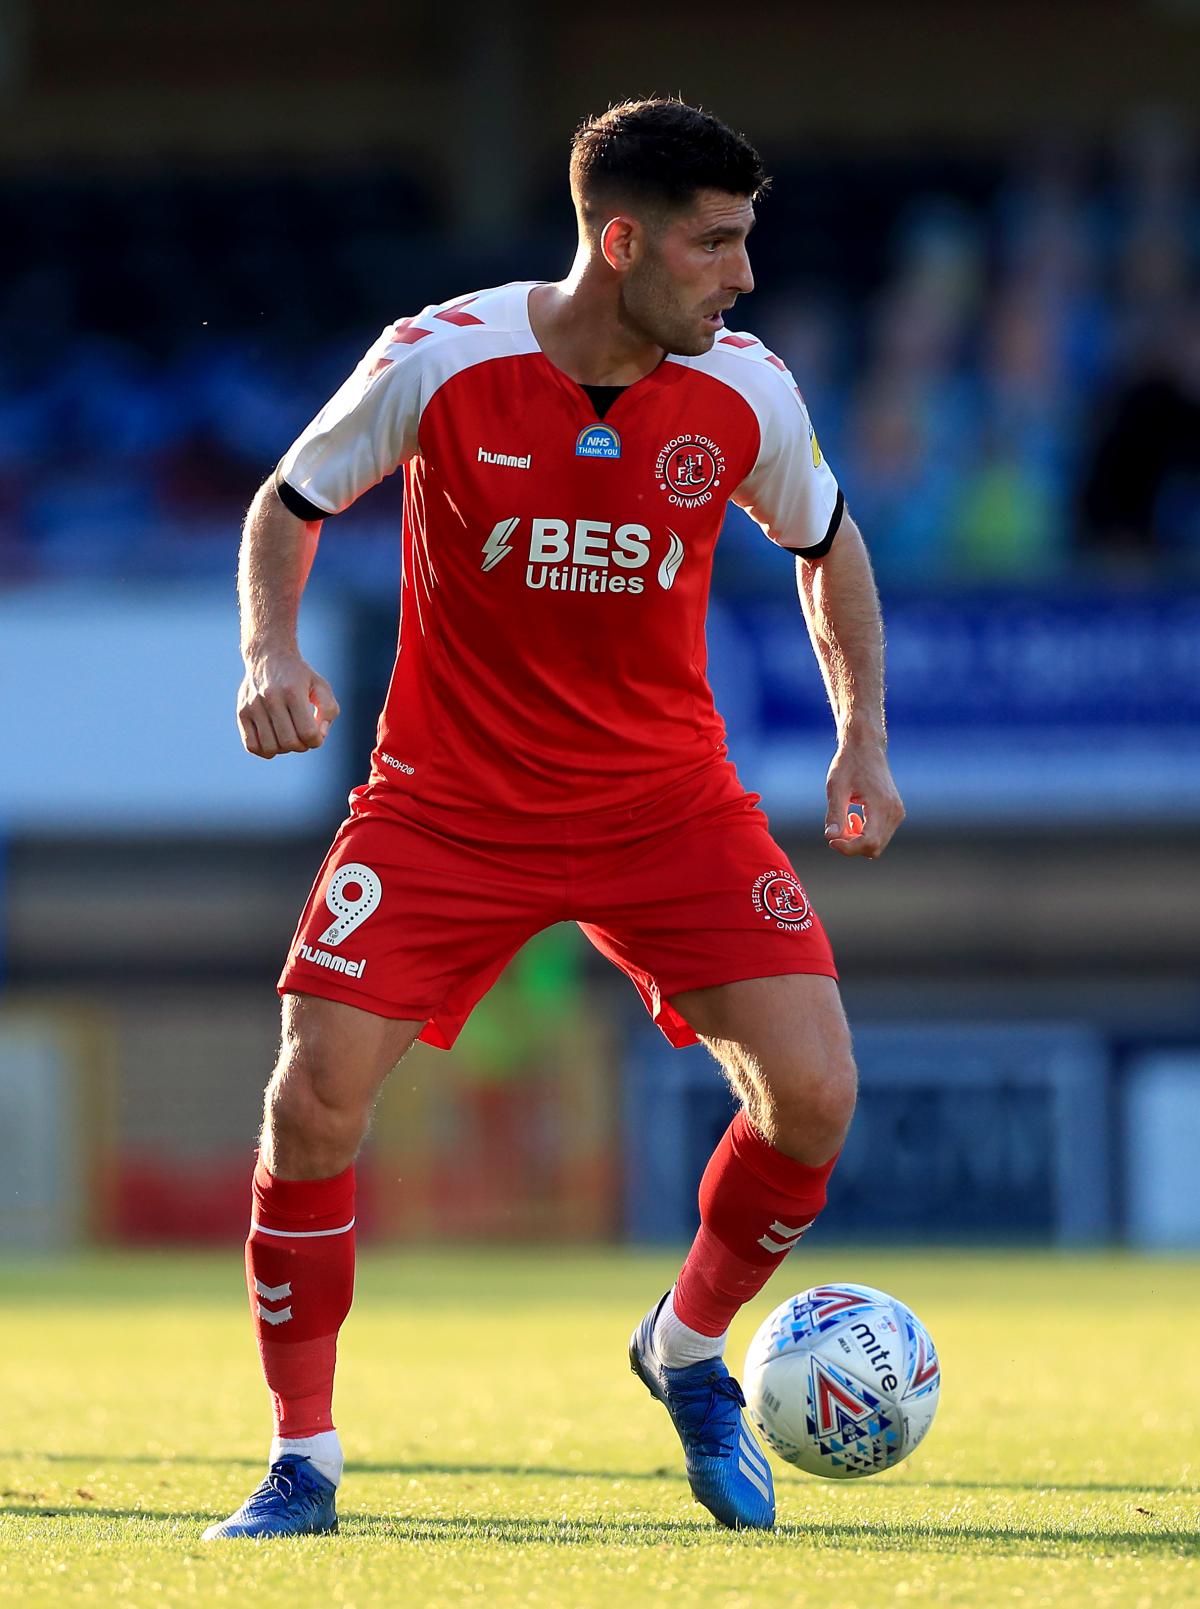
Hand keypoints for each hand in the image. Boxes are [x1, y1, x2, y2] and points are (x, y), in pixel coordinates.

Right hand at [237, 649, 340, 758]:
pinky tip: (274, 740)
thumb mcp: (321, 686)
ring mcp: (253, 706)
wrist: (269, 656)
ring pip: (270, 748)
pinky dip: (266, 751)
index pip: (307, 732)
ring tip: (289, 736)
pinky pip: (252, 746)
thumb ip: (328, 710)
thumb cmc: (300, 676)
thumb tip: (319, 735)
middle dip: (302, 746)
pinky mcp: (242, 712)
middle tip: (303, 735)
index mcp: (293, 692)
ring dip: (284, 749)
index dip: (316, 740)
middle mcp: (271, 698)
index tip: (316, 734)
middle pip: (289, 743)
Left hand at [824, 739, 904, 858]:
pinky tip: (853, 817)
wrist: (866, 747)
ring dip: (857, 840)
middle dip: (851, 845)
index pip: (869, 843)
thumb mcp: (836, 787)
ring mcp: (897, 813)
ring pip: (877, 844)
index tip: (831, 840)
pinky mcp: (895, 813)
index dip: (848, 848)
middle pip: (874, 848)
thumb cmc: (849, 764)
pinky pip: (880, 835)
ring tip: (845, 818)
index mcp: (881, 805)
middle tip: (835, 829)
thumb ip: (834, 814)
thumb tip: (831, 838)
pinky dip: (865, 834)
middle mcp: (894, 812)